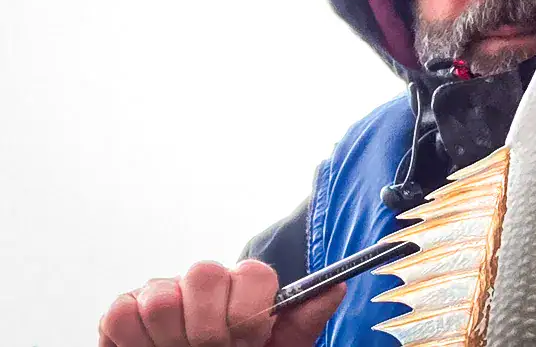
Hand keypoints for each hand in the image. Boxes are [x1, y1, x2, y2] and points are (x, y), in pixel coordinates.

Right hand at [98, 259, 345, 346]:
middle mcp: (203, 283)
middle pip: (202, 273)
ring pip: (161, 297)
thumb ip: (302, 321)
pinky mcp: (123, 310)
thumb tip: (335, 286)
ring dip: (173, 338)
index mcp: (244, 287)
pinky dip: (137, 342)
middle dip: (209, 326)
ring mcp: (161, 292)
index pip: (252, 272)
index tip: (248, 338)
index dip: (249, 309)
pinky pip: (123, 315)